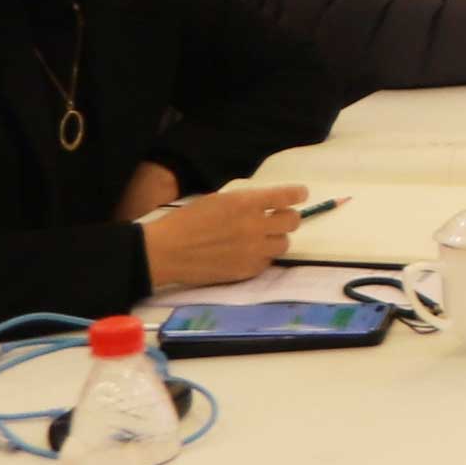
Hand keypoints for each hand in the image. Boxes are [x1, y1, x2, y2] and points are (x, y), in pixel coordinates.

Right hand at [137, 181, 310, 289]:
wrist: (165, 251)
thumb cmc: (186, 221)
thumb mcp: (217, 201)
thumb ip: (245, 203)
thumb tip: (265, 206)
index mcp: (245, 203)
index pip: (286, 196)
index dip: (297, 194)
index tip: (301, 194)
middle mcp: (255, 226)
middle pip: (292, 222)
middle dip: (287, 218)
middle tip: (276, 220)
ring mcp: (253, 250)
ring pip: (284, 244)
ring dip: (275, 239)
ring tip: (259, 239)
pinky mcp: (247, 270)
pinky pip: (267, 262)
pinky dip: (261, 257)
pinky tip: (246, 254)